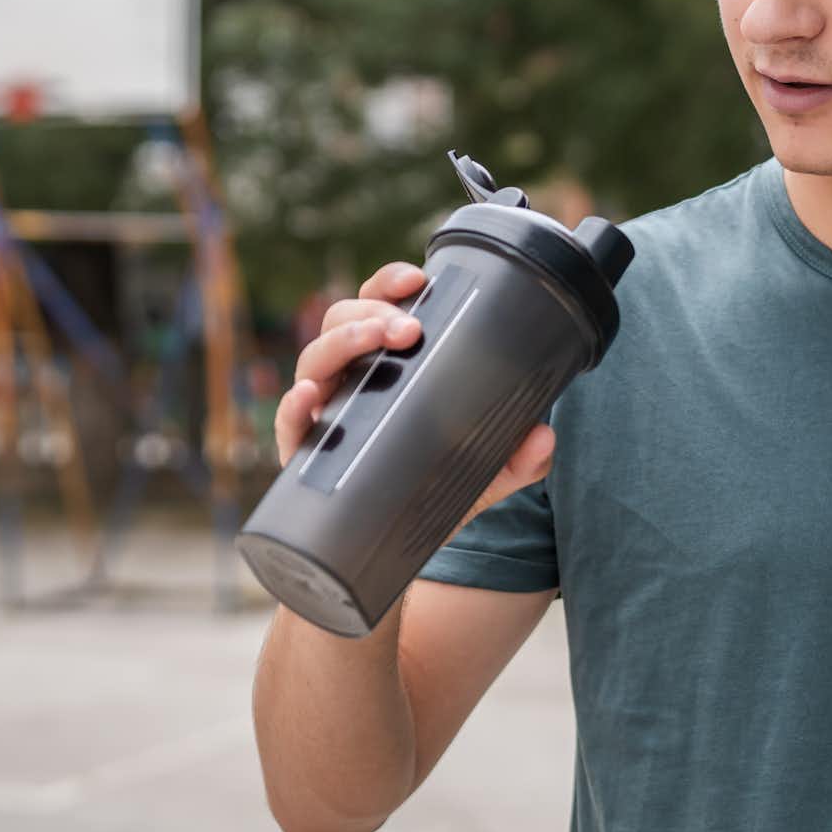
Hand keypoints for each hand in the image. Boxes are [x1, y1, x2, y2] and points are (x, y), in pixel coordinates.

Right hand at [273, 261, 555, 532]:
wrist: (394, 553)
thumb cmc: (431, 490)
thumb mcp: (483, 472)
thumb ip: (517, 458)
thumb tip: (543, 437)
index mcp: (384, 364)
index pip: (376, 305)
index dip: (389, 283)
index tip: (417, 279)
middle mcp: (348, 379)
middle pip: (341, 320)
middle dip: (371, 312)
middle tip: (409, 329)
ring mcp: (322, 412)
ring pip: (314, 358)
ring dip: (342, 341)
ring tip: (374, 342)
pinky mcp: (302, 453)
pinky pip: (288, 423)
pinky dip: (291, 407)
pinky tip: (308, 397)